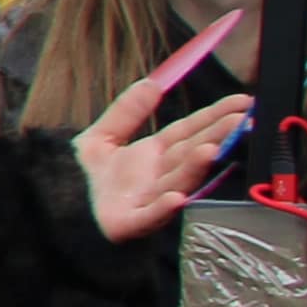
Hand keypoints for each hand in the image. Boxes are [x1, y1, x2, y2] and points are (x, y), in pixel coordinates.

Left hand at [76, 14, 257, 245]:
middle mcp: (159, 176)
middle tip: (243, 122)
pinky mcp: (130, 223)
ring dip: (194, 168)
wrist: (63, 211)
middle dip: (217, 138)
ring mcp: (148, 199)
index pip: (189, 131)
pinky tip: (176, 199)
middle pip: (191, 153)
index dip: (214, 117)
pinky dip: (163, 209)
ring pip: (177, 181)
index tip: (242, 103)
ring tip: (211, 151)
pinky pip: (149, 216)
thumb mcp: (101, 137)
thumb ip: (125, 111)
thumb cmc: (89, 178)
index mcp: (154, 154)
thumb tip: (151, 83)